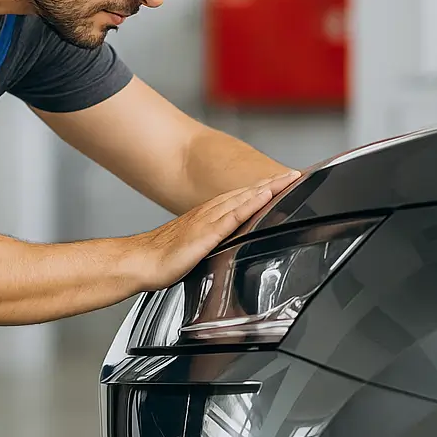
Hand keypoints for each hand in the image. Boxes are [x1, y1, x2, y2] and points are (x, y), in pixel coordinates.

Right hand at [125, 172, 300, 291]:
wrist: (141, 262)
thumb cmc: (162, 259)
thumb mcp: (194, 248)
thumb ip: (211, 243)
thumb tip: (225, 248)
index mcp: (207, 217)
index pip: (241, 198)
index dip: (263, 189)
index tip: (283, 182)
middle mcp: (209, 214)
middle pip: (246, 193)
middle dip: (271, 183)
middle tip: (295, 174)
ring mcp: (208, 222)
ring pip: (242, 199)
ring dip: (266, 188)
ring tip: (287, 180)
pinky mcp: (205, 234)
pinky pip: (232, 216)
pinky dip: (249, 204)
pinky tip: (263, 198)